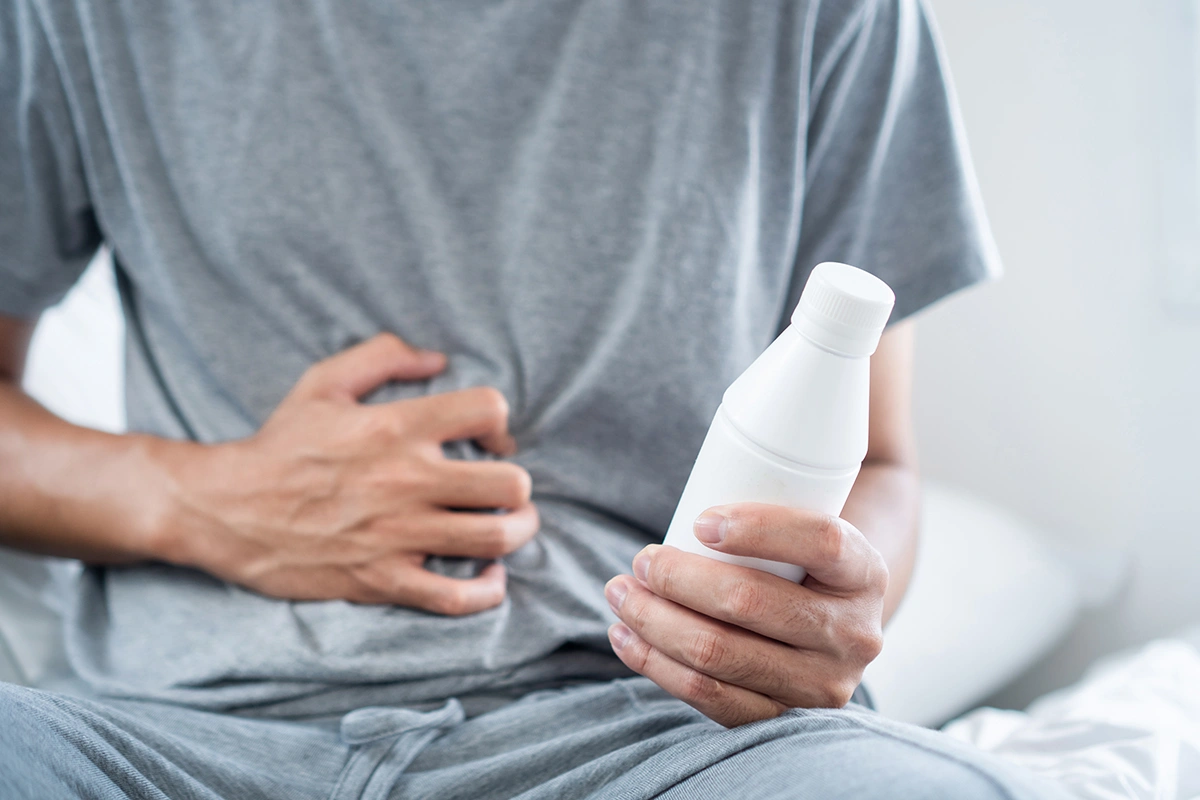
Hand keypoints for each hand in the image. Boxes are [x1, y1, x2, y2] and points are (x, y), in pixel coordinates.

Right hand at [151, 333, 537, 613]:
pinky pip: (456, 598)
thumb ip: (382, 356)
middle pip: (509, 482)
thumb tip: (438, 358)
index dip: (499, 422)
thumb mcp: (322, 382)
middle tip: (505, 488)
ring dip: (517, 531)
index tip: (489, 438)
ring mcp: (397, 534)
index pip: (488, 410)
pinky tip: (489, 576)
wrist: (224, 508)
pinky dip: (486, 590)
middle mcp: (405, 480)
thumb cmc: (279, 444)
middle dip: (518, 484)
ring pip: (495, 536)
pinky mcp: (383, 580)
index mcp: (395, 427)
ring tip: (510, 525)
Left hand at [604, 503, 887, 726]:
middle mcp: (855, 634)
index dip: (758, 527)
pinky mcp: (783, 716)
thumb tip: (720, 451)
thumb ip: (776, 491)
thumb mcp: (812, 522)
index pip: (821, 540)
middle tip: (641, 559)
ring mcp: (821, 685)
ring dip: (654, 621)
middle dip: (678, 578)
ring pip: (719, 655)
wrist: (834, 620)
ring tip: (620, 592)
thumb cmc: (801, 557)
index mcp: (866, 572)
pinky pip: (710, 699)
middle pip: (751, 603)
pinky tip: (626, 638)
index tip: (699, 520)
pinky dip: (657, 666)